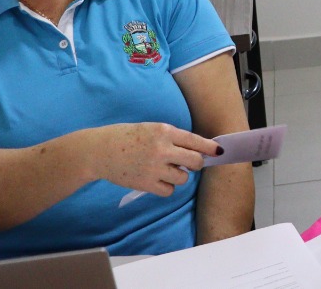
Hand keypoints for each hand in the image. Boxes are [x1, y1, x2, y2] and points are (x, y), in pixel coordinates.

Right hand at [90, 123, 218, 196]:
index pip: (195, 140)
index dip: (210, 147)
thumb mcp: (152, 129)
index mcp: (164, 132)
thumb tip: (195, 150)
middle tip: (187, 163)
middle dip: (195, 163)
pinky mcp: (146, 184)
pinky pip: (169, 190)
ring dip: (178, 175)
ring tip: (165, 170)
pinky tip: (157, 179)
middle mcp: (162, 149)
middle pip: (195, 161)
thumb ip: (172, 138)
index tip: (220, 151)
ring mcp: (154, 167)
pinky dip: (166, 187)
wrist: (100, 150)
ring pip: (183, 177)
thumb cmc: (127, 136)